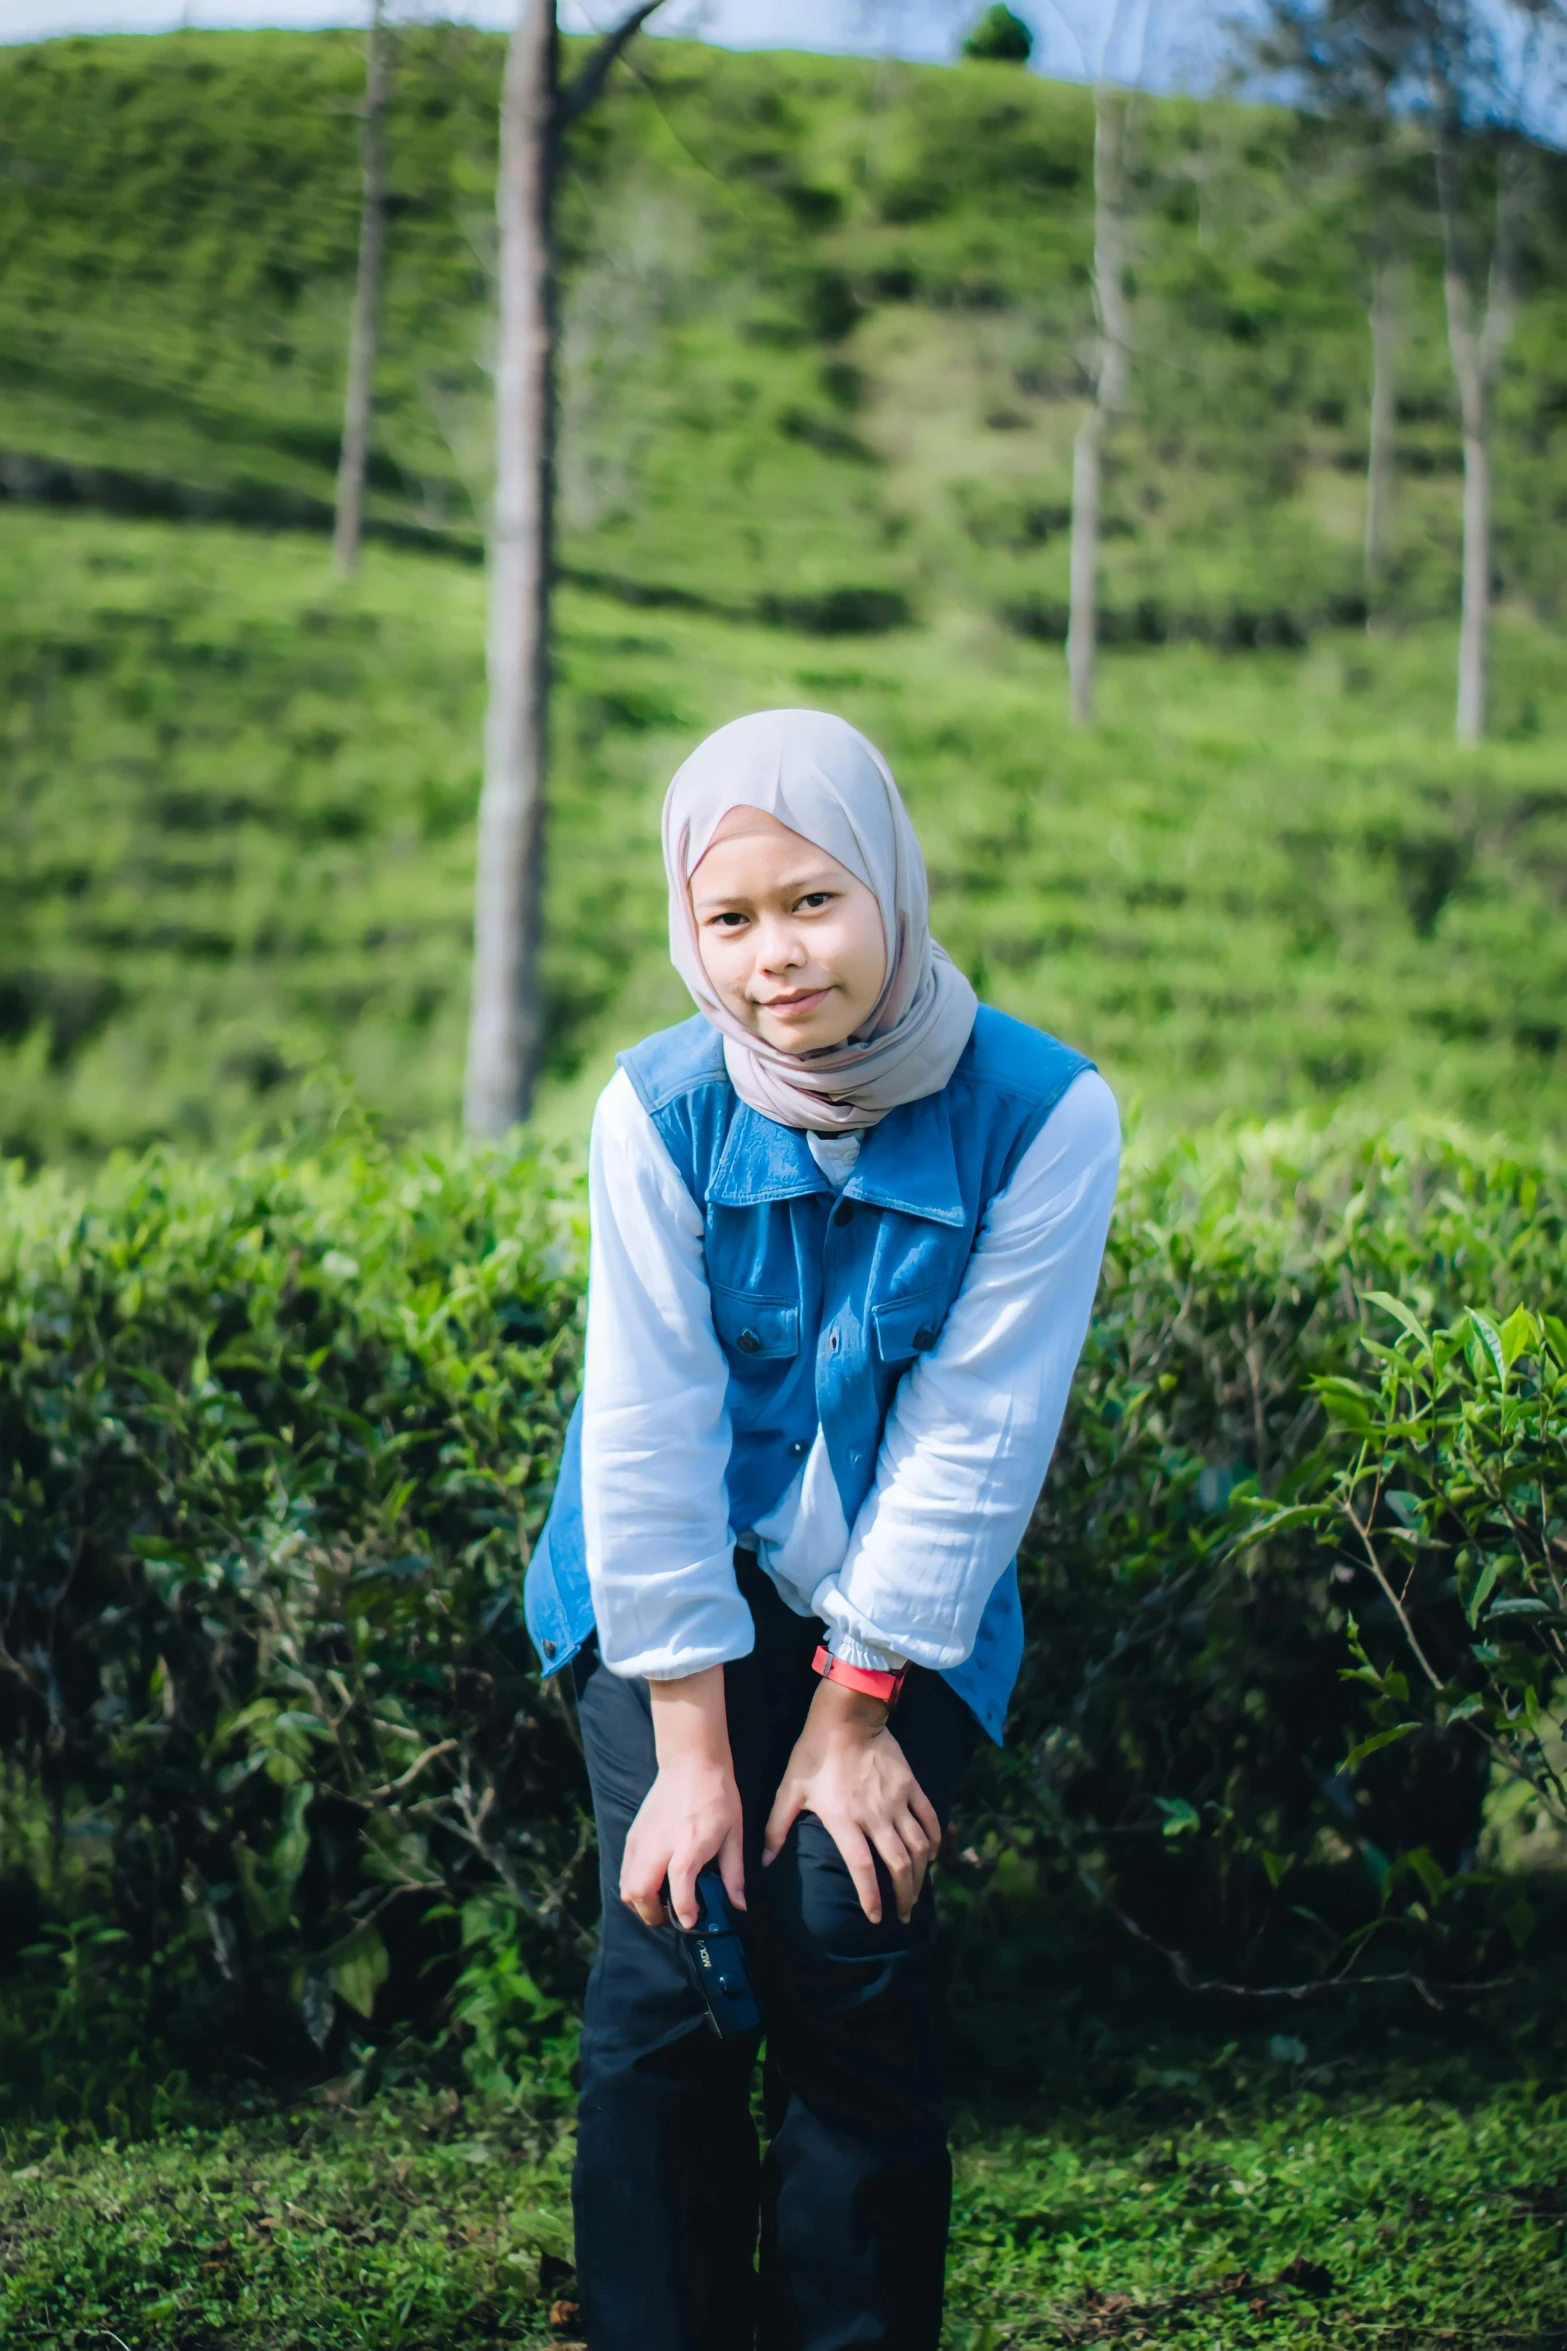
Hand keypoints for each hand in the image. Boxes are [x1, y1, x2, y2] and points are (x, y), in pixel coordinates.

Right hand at [619, 1665, 745, 1930]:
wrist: (691, 1762)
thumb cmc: (717, 1796)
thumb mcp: (734, 1833)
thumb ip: (735, 1873)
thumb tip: (739, 1905)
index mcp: (689, 1842)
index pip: (679, 1884)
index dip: (684, 1910)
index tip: (690, 1922)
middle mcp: (660, 1843)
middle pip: (640, 1892)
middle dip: (653, 1915)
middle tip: (673, 1918)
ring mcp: (641, 1840)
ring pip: (626, 1886)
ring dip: (641, 1903)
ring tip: (662, 1903)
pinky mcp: (632, 1836)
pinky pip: (625, 1872)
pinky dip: (635, 1886)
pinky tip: (655, 1883)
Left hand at [762, 1677, 941, 1925]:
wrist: (846, 1717)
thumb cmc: (813, 1755)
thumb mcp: (789, 1791)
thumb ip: (776, 1829)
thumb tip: (763, 1863)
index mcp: (844, 1820)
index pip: (863, 1868)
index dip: (871, 1897)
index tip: (875, 1918)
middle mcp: (875, 1816)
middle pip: (899, 1865)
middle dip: (904, 1895)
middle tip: (903, 1914)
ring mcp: (897, 1801)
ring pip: (918, 1847)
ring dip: (920, 1876)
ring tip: (916, 1894)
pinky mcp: (910, 1787)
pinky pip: (929, 1820)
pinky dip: (934, 1842)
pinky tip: (930, 1856)